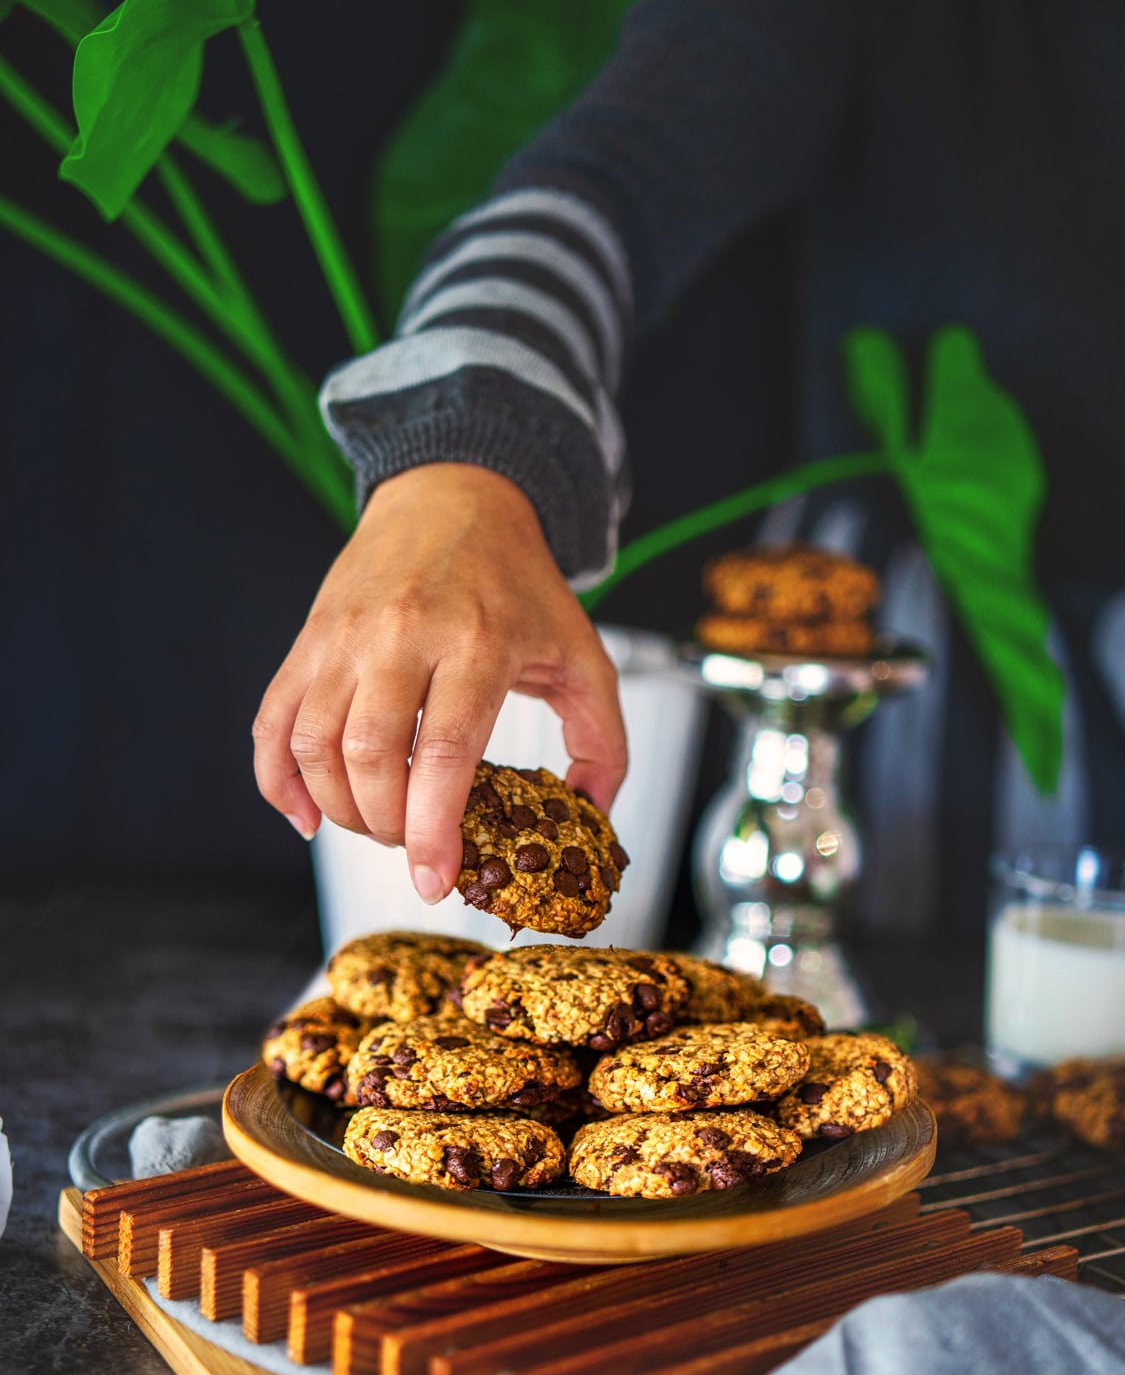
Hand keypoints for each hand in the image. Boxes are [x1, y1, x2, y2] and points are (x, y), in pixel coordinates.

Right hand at [252, 463, 627, 903]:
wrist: (454, 496)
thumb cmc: (517, 581)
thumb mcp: (582, 652)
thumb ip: (603, 739)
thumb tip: (591, 815)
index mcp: (477, 640)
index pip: (444, 753)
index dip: (433, 829)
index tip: (436, 878)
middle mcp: (402, 635)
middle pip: (370, 757)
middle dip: (388, 827)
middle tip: (414, 844)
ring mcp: (345, 636)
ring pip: (315, 746)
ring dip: (340, 809)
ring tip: (377, 824)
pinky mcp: (309, 641)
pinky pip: (272, 722)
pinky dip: (280, 781)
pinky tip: (308, 814)